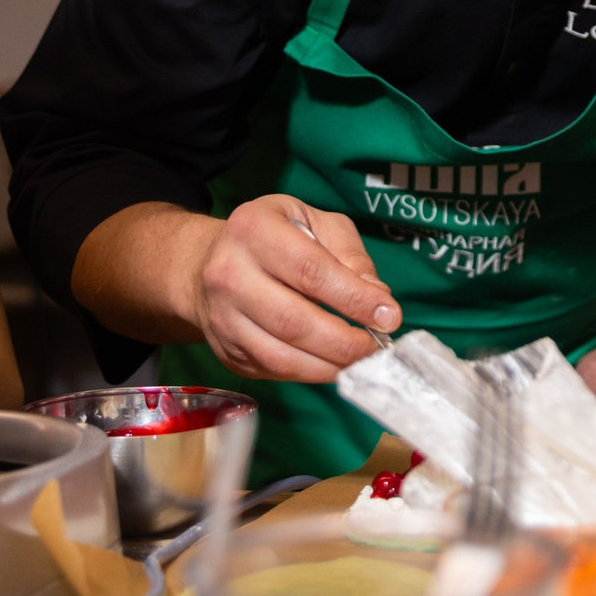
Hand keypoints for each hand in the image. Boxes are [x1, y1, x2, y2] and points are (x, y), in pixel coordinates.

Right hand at [182, 194, 400, 382]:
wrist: (207, 262)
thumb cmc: (273, 237)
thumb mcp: (312, 221)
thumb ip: (348, 253)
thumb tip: (377, 296)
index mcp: (254, 230)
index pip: (311, 271)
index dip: (354, 298)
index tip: (388, 315)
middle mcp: (229, 274)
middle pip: (293, 321)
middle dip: (345, 341)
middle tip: (378, 346)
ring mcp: (222, 317)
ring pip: (281, 356)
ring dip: (330, 365)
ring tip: (362, 360)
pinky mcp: (225, 349)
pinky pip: (272, 370)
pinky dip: (310, 373)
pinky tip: (334, 365)